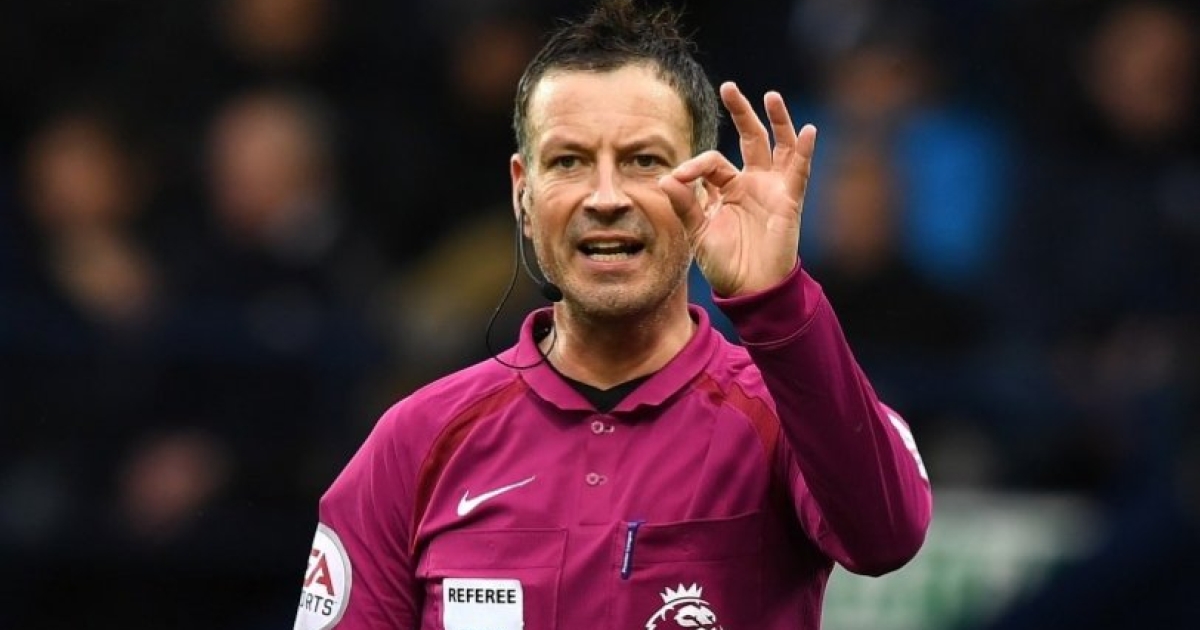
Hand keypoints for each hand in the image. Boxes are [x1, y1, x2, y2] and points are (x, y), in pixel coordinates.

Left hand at [659, 82, 816, 296]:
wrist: (750, 289)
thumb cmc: (724, 263)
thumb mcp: (698, 232)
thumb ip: (684, 205)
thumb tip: (666, 177)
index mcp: (726, 188)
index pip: (712, 162)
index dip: (694, 165)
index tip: (678, 178)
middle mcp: (751, 182)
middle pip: (749, 138)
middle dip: (741, 112)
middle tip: (729, 87)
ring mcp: (772, 189)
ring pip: (777, 146)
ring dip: (777, 121)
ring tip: (771, 96)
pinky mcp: (789, 201)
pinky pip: (799, 171)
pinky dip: (804, 151)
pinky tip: (807, 131)